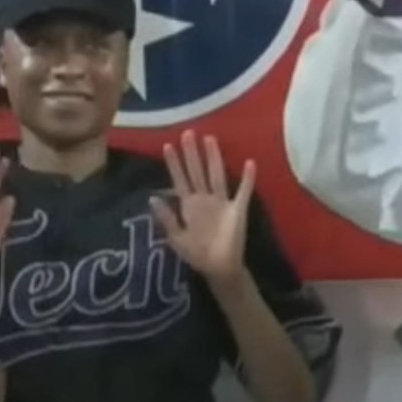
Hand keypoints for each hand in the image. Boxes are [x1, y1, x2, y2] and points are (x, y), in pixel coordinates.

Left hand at [151, 131, 254, 287]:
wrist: (219, 268)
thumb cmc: (197, 254)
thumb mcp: (176, 238)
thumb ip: (166, 219)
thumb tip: (152, 198)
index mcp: (189, 206)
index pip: (180, 180)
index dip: (174, 164)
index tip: (168, 146)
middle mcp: (204, 199)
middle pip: (197, 172)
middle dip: (192, 153)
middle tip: (188, 133)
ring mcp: (222, 203)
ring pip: (216, 175)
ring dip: (214, 158)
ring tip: (210, 139)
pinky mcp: (237, 210)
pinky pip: (243, 192)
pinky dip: (247, 179)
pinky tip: (249, 163)